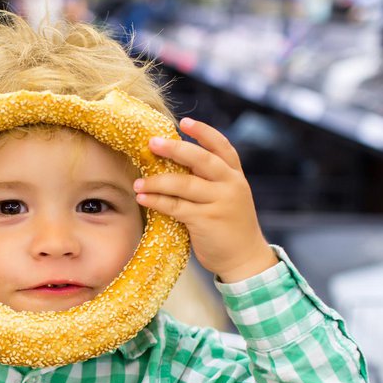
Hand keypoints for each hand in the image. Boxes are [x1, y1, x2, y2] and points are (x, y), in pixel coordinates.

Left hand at [133, 117, 277, 282]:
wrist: (245, 259)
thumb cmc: (230, 227)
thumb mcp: (228, 197)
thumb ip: (210, 182)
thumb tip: (173, 165)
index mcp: (235, 176)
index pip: (222, 147)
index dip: (204, 132)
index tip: (184, 122)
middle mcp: (230, 186)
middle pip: (202, 160)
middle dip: (175, 149)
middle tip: (152, 143)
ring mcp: (220, 203)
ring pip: (184, 185)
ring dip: (157, 181)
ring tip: (138, 182)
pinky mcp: (206, 221)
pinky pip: (176, 207)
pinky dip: (157, 201)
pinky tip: (143, 198)